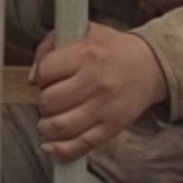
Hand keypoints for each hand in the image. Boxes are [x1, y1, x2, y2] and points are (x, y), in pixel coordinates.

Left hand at [31, 24, 167, 161]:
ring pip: (59, 126)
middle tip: (51, 98)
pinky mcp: (111, 128)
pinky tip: (52, 145)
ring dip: (46, 127)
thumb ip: (50, 47)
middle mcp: (95, 82)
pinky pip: (79, 145)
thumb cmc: (114, 51)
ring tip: (49, 120)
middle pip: (48, 101)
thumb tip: (32, 76)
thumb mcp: (83, 33)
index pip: (45, 71)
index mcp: (87, 55)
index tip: (46, 78)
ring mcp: (103, 108)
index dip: (40, 76)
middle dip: (43, 101)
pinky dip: (60, 150)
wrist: (150, 67)